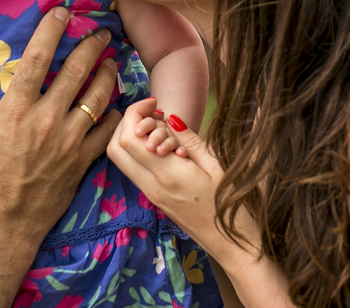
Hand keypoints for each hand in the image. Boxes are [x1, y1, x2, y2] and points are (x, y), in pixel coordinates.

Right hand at [0, 6, 121, 245]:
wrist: (4, 224)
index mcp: (15, 110)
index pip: (37, 58)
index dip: (51, 30)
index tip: (62, 12)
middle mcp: (46, 120)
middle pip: (76, 71)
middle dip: (92, 46)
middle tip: (101, 32)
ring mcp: (68, 140)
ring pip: (98, 97)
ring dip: (107, 75)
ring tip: (111, 61)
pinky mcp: (82, 160)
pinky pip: (106, 130)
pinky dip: (114, 113)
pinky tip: (115, 103)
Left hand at [108, 100, 226, 245]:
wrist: (234, 247)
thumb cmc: (233, 206)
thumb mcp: (216, 166)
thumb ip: (190, 140)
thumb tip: (170, 119)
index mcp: (169, 176)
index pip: (130, 138)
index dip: (135, 112)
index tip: (155, 103)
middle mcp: (152, 187)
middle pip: (116, 147)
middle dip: (127, 121)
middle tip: (154, 112)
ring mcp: (151, 195)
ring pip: (121, 159)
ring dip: (132, 136)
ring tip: (161, 127)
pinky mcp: (154, 199)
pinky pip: (134, 169)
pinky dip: (140, 150)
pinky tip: (164, 144)